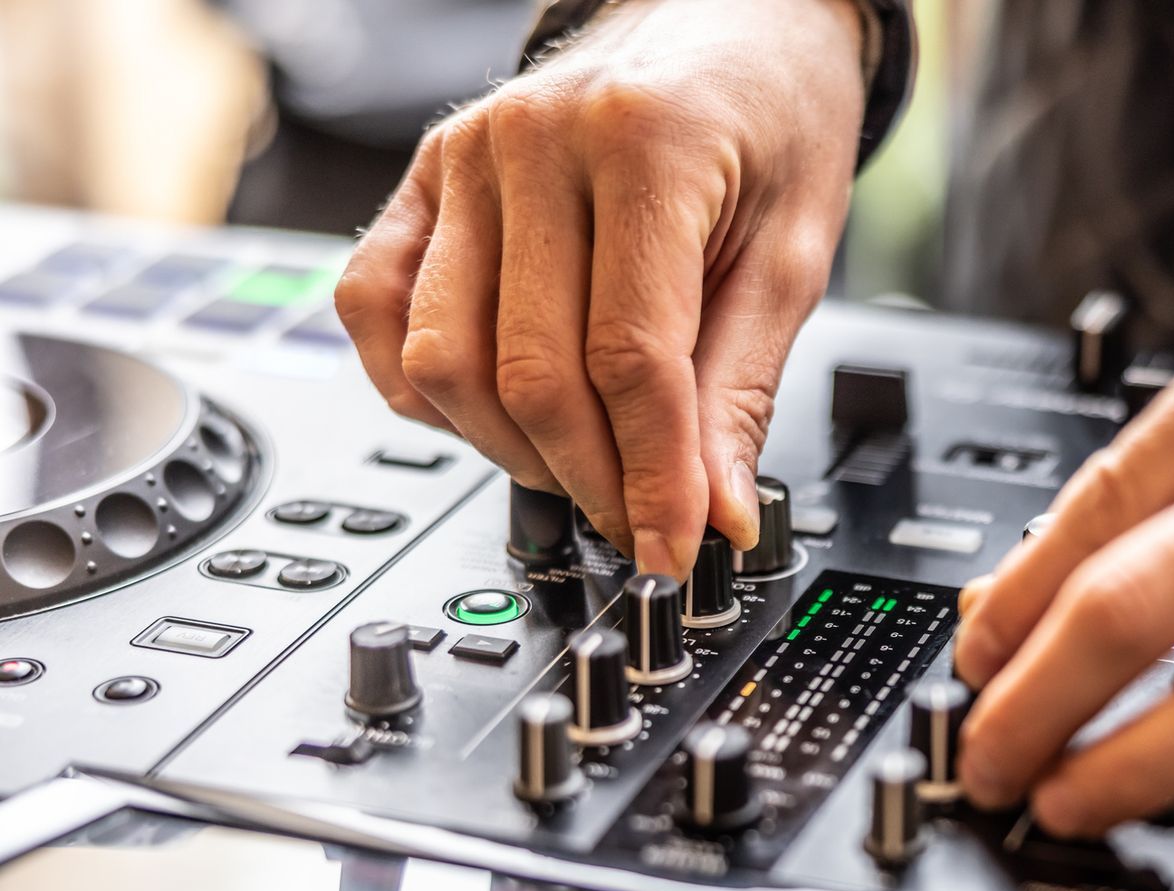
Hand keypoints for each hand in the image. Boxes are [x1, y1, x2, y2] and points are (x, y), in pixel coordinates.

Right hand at [335, 0, 864, 570]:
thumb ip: (741, 390)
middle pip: (531, 372)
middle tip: (640, 521)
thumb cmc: (770, 119)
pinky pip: (374, 307)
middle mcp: (535, 139)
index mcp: (646, 143)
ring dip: (510, 448)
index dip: (652, 477)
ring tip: (582, 464)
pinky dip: (422, 388)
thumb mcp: (794, 253)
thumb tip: (714, 515)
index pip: (630, 358)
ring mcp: (463, 155)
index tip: (674, 548)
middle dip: (590, 479)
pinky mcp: (422, 178)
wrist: (727, 18)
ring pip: (443, 357)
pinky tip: (492, 411)